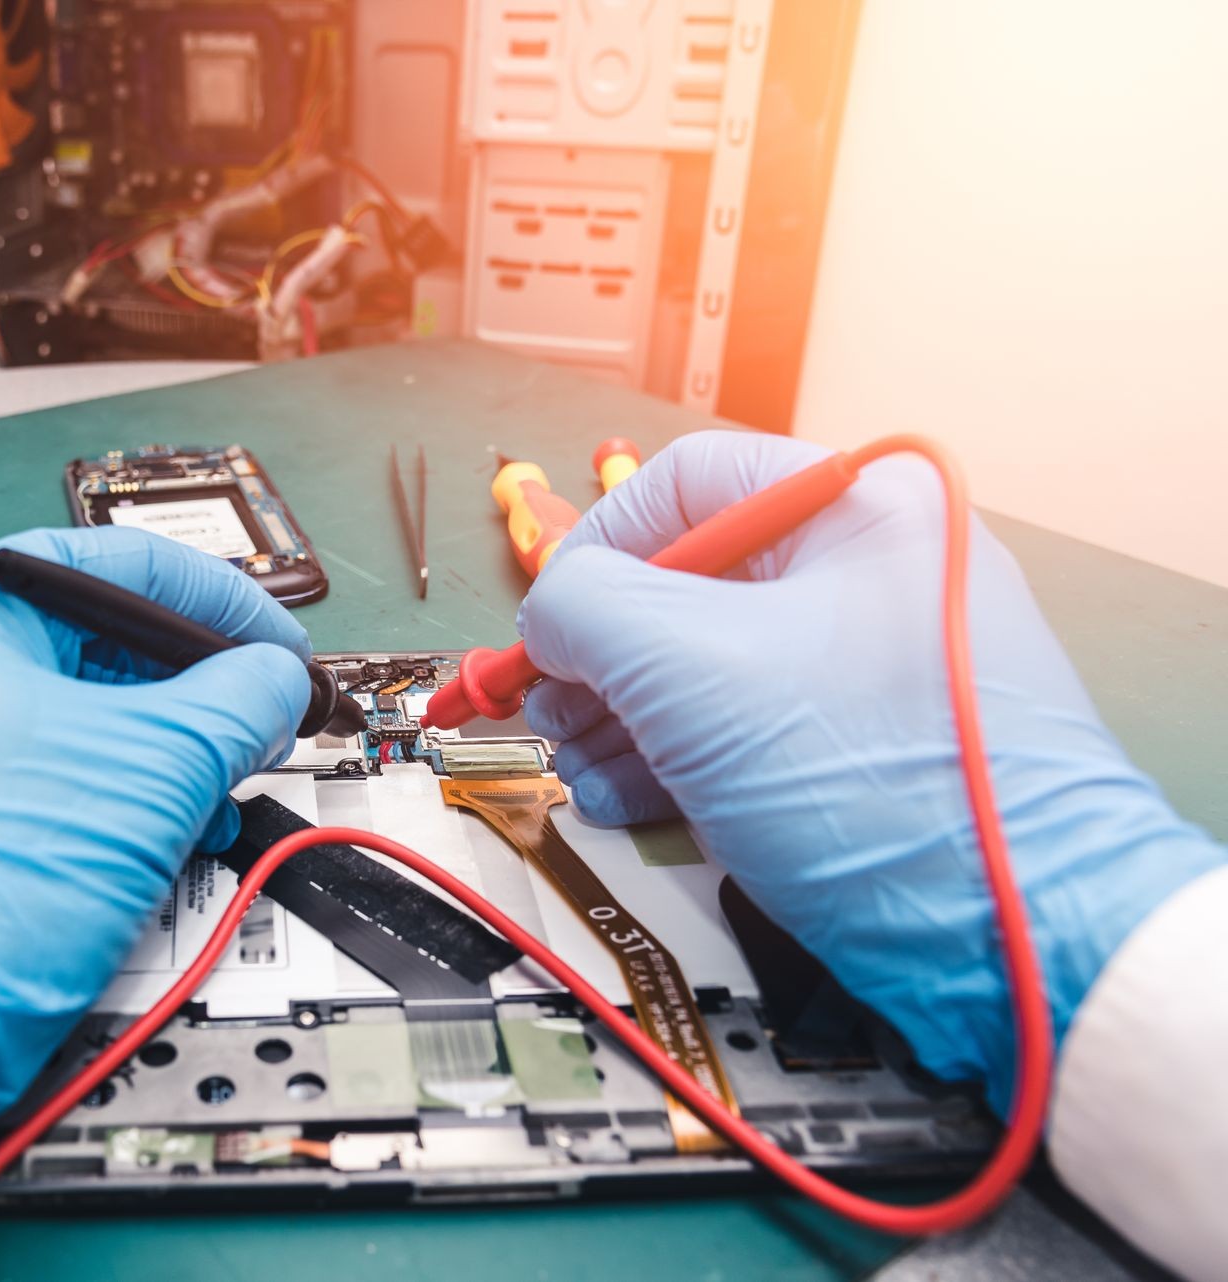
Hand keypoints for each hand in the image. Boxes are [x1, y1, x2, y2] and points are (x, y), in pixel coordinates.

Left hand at [0, 527, 312, 1133]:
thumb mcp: (147, 766)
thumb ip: (232, 706)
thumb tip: (271, 683)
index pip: (121, 566)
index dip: (224, 608)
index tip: (278, 657)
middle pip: (89, 651)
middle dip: (188, 700)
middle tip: (250, 737)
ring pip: (55, 728)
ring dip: (145, 764)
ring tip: (202, 811)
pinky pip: (14, 790)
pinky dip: (85, 809)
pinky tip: (132, 850)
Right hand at [518, 430, 1222, 1108]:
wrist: (1018, 937)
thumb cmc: (872, 778)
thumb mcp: (684, 666)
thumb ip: (584, 607)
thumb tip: (551, 615)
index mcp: (860, 506)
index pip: (687, 482)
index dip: (598, 546)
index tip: (550, 621)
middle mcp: (876, 571)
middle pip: (691, 582)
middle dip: (603, 654)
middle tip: (551, 710)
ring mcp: (877, 666)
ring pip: (713, 665)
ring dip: (626, 718)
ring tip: (582, 772)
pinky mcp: (871, 749)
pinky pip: (753, 729)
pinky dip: (681, 759)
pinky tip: (630, 801)